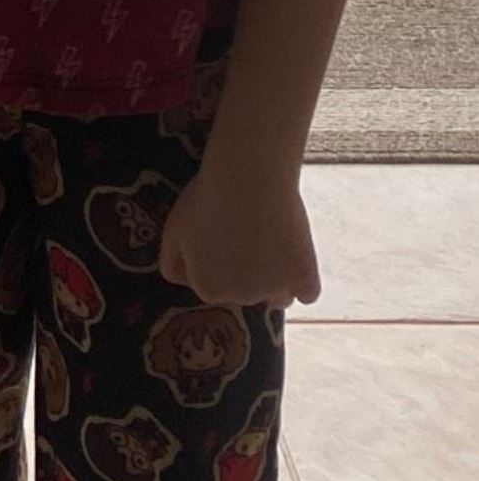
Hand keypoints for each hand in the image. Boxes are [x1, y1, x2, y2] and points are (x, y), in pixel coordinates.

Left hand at [158, 158, 320, 308]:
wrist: (249, 182)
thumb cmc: (206, 203)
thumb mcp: (172, 231)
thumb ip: (173, 263)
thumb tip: (183, 280)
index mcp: (208, 288)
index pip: (209, 285)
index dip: (213, 263)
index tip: (218, 241)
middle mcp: (242, 298)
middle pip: (243, 292)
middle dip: (242, 273)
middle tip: (245, 239)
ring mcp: (277, 291)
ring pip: (276, 296)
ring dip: (274, 283)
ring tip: (271, 250)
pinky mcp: (306, 280)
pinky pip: (307, 293)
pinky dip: (303, 283)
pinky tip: (297, 266)